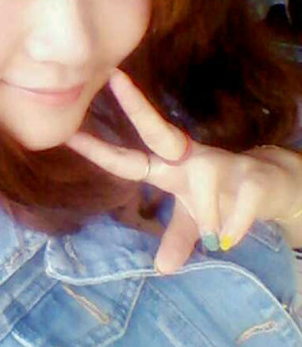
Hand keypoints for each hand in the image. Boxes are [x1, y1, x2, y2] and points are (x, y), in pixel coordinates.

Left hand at [66, 69, 301, 272]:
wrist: (277, 189)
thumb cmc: (227, 199)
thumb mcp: (196, 222)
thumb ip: (177, 237)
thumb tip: (162, 269)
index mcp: (172, 168)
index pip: (131, 158)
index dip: (101, 151)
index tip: (69, 134)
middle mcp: (193, 158)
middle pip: (160, 130)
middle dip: (137, 106)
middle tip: (115, 78)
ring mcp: (225, 163)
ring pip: (206, 185)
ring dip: (209, 216)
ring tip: (218, 235)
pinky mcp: (254, 176)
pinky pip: (238, 205)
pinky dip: (234, 226)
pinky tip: (234, 237)